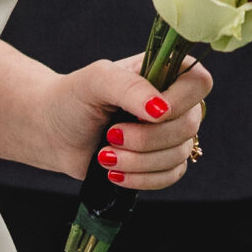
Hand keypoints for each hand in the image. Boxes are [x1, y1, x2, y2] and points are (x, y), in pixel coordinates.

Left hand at [35, 50, 211, 188]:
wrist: (53, 133)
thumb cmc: (73, 99)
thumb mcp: (97, 81)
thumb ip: (129, 87)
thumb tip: (161, 109)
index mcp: (164, 72)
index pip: (198, 83)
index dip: (179, 102)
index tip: (148, 113)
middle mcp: (173, 102)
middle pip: (189, 125)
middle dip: (147, 138)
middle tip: (111, 135)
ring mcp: (169, 135)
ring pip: (179, 155)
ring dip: (139, 161)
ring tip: (104, 156)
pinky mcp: (160, 163)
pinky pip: (170, 176)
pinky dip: (142, 179)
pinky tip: (115, 173)